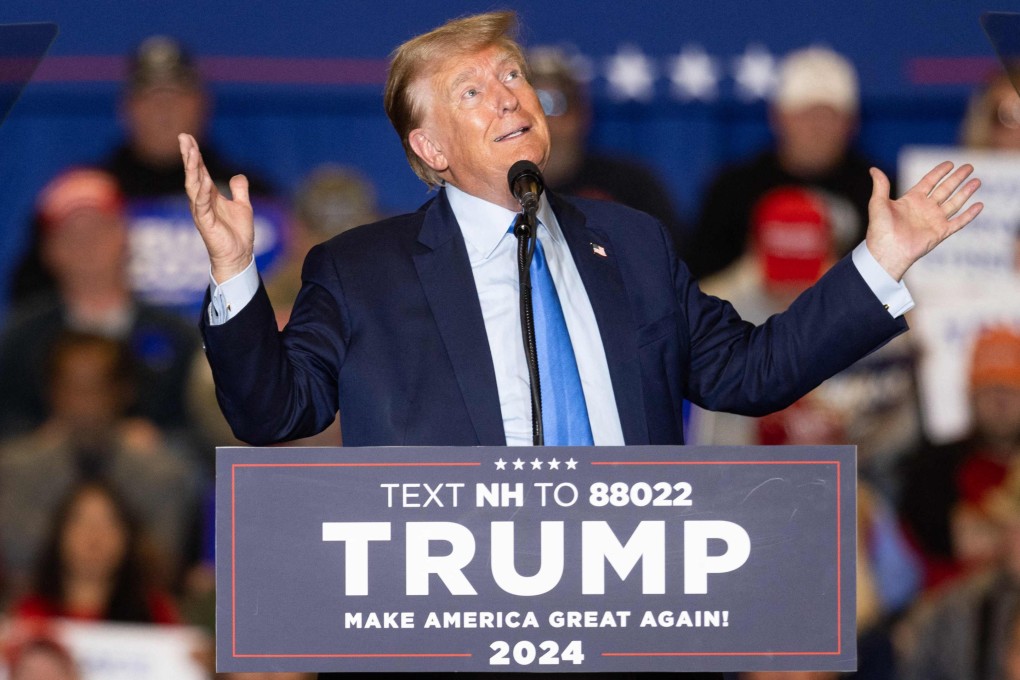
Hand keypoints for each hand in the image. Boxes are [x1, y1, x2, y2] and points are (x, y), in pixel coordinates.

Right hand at [179, 132, 254, 281]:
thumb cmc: (237, 234)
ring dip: (193, 169)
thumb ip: (239, 191)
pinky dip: (202, 191)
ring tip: (191, 152)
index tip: (188, 137)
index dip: (195, 154)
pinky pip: (202, 204)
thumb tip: (238, 176)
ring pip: (194, 186)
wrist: (239, 256)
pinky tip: (203, 179)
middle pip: (193, 174)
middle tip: (183, 137)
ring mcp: (201, 211)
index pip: (200, 170)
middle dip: (189, 156)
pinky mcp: (205, 223)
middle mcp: (202, 201)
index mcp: (210, 195)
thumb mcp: (243, 206)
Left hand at [865, 161, 982, 280]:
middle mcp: (925, 209)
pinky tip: (979, 205)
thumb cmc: (880, 229)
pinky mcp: (940, 232)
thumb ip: (880, 185)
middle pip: (945, 189)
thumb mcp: (878, 203)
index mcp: (911, 200)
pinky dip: (969, 214)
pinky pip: (958, 222)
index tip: (950, 164)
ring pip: (954, 203)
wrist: (887, 251)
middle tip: (969, 167)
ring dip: (966, 192)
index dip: (939, 172)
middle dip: (957, 178)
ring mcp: (934, 220)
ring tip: (977, 181)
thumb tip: (873, 169)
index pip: (929, 182)